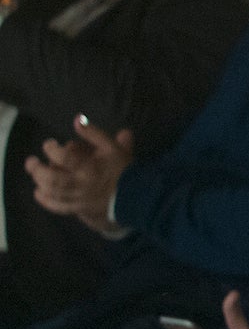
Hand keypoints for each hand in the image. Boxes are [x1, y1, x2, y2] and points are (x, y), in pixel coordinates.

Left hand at [25, 114, 134, 233]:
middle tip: (31, 161)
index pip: (65, 158)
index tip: (49, 144)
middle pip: (53, 180)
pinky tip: (38, 193)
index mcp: (90, 168)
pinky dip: (46, 201)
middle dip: (38, 169)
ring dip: (40, 183)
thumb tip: (77, 119)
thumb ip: (94, 134)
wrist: (136, 195)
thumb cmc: (123, 169)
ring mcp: (80, 199)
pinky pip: (59, 207)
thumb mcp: (112, 147)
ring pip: (54, 193)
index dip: (52, 150)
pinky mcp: (79, 209)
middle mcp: (82, 184)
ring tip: (35, 174)